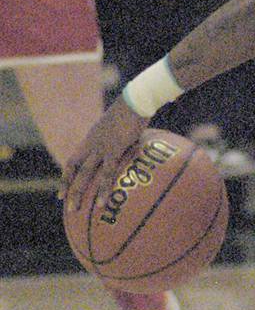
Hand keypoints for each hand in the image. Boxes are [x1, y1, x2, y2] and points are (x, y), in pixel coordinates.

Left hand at [61, 99, 148, 215]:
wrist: (136, 100)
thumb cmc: (134, 110)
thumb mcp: (122, 125)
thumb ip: (121, 137)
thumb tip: (131, 145)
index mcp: (92, 139)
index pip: (73, 161)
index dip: (67, 177)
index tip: (62, 191)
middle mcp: (92, 144)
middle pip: (75, 169)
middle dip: (69, 188)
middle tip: (66, 206)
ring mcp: (102, 147)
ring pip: (85, 174)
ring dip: (79, 192)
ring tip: (76, 209)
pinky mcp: (114, 149)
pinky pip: (107, 174)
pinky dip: (103, 189)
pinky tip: (101, 203)